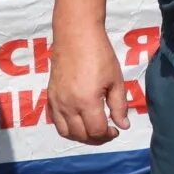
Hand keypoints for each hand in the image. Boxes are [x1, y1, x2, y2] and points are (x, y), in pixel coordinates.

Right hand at [46, 23, 128, 144]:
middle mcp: (68, 105)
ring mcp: (56, 102)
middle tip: (107, 132)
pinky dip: (67, 128)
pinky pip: (56, 121)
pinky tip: (78, 121)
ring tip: (93, 130)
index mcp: (87, 101)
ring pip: (66, 133)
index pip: (96, 131)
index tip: (116, 129)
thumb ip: (119, 105)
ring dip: (81, 137)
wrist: (76, 35)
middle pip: (81, 135)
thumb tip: (123, 126)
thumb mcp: (115, 79)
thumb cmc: (100, 54)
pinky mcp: (50, 96)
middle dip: (96, 138)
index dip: (108, 135)